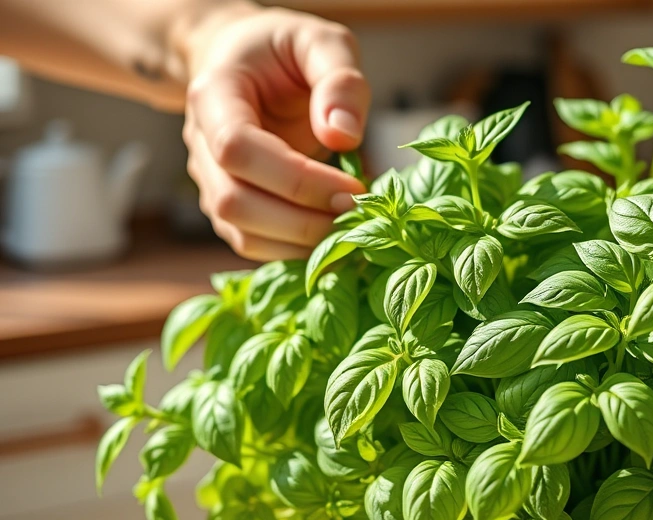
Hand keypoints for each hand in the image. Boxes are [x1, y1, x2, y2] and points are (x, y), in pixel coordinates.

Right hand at [181, 3, 368, 260]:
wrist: (244, 60)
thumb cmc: (283, 50)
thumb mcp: (319, 41)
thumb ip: (338, 80)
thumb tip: (343, 137)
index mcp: (214, 95)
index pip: (237, 149)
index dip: (297, 179)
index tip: (353, 188)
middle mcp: (200, 143)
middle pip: (234, 201)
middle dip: (303, 220)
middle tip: (359, 215)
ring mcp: (209, 180)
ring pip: (241, 232)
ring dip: (300, 244)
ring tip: (352, 232)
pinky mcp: (229, 205)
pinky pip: (254, 242)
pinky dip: (295, 251)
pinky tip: (335, 241)